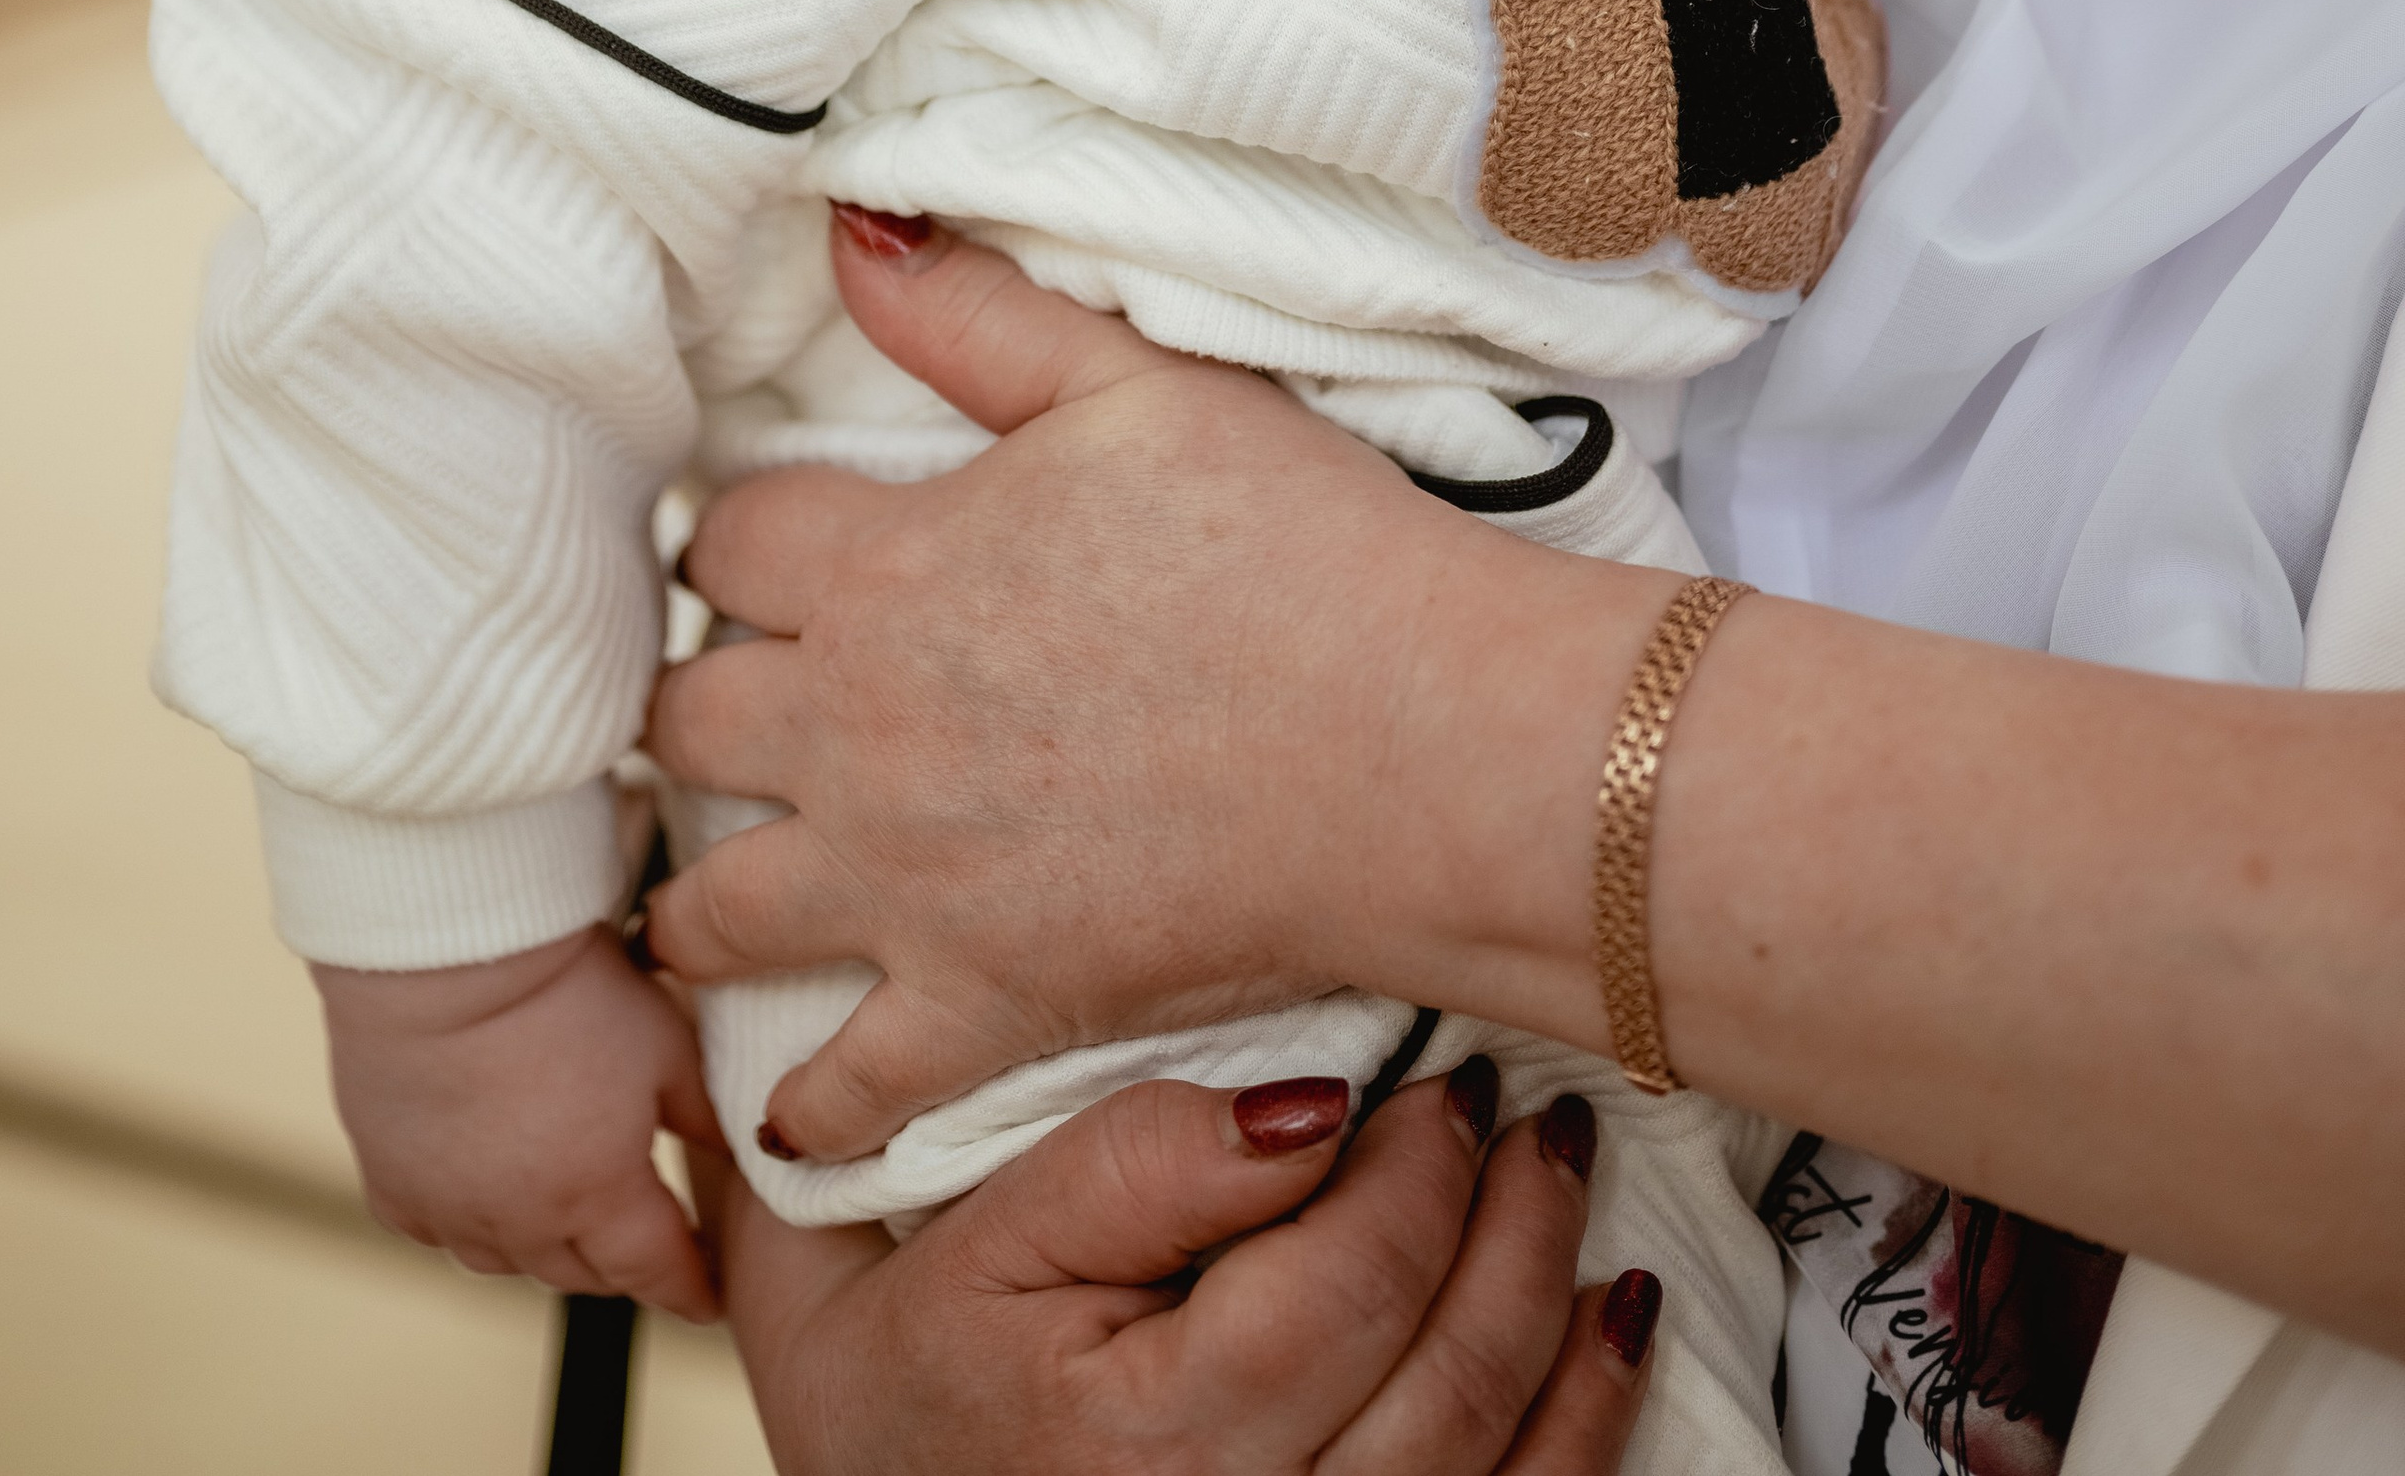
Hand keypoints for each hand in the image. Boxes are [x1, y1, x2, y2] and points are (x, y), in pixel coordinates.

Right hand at [313, 921, 719, 1317]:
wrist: (448, 956)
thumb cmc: (564, 989)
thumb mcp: (664, 1046)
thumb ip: (703, 1112)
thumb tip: (745, 1147)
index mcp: (598, 1195)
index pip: (657, 1269)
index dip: (689, 1286)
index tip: (707, 1299)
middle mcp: (522, 1222)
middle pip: (582, 1272)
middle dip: (619, 1266)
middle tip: (642, 1250)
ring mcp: (451, 1210)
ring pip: (507, 1261)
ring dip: (543, 1247)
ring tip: (566, 1219)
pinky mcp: (393, 1184)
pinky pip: (436, 1231)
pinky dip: (465, 1221)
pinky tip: (481, 1193)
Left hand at [643, 213, 1659, 1160]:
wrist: (1416, 741)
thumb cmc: (1297, 546)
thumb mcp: (1135, 385)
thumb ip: (975, 315)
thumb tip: (848, 230)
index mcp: (889, 564)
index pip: (729, 539)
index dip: (742, 540)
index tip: (769, 557)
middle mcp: (859, 725)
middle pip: (688, 716)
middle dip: (699, 707)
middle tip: (738, 714)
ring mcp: (905, 880)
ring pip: (714, 907)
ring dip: (702, 900)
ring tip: (716, 898)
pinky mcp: (976, 1005)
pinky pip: (838, 1093)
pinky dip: (807, 1109)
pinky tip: (797, 1104)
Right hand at [706, 1052, 1662, 1474]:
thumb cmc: (906, 1368)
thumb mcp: (971, 1240)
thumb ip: (1131, 1165)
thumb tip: (1310, 1104)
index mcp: (1138, 1445)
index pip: (1347, 1284)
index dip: (1414, 1163)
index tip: (1437, 1074)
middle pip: (1447, 1375)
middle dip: (1511, 1218)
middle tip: (1528, 1106)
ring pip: (1504, 1465)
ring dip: (1562, 1311)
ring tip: (1566, 1184)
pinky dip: (1583, 1430)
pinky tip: (1604, 1329)